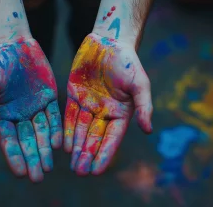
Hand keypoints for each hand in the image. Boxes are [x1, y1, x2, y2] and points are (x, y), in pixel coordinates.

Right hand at [0, 38, 62, 181]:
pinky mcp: (50, 99)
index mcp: (3, 116)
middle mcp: (21, 116)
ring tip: (49, 167)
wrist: (15, 45)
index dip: (14, 157)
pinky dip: (57, 131)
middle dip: (32, 159)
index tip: (21, 173)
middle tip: (38, 177)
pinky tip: (59, 144)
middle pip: (27, 142)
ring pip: (42, 133)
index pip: (9, 141)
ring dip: (45, 150)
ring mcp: (36, 108)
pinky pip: (54, 118)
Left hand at [64, 33, 152, 175]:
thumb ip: (143, 106)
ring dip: (77, 147)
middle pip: (94, 138)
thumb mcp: (139, 83)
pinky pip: (70, 116)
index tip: (96, 171)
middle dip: (87, 155)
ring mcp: (88, 104)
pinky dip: (67, 130)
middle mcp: (104, 112)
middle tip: (80, 172)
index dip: (104, 154)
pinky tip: (64, 145)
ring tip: (72, 165)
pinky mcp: (74, 95)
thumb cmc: (128, 62)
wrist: (108, 41)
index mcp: (121, 113)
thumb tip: (148, 130)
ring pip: (81, 130)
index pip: (112, 138)